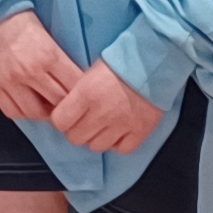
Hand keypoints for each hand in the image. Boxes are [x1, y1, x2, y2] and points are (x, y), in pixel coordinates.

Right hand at [0, 10, 79, 122]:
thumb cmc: (21, 21)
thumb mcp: (49, 35)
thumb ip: (61, 60)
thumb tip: (74, 82)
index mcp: (48, 55)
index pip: (74, 85)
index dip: (82, 92)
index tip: (84, 92)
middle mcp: (30, 72)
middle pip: (58, 102)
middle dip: (67, 104)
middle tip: (70, 102)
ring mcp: (10, 82)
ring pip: (36, 112)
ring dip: (46, 112)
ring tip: (50, 105)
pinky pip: (13, 112)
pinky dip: (24, 113)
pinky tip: (30, 105)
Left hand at [46, 62, 161, 154]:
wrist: (152, 63)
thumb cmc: (118, 63)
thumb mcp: (90, 72)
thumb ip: (77, 94)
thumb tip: (66, 111)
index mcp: (86, 95)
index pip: (59, 122)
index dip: (61, 119)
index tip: (67, 115)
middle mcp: (101, 113)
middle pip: (75, 138)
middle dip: (77, 130)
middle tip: (85, 121)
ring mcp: (121, 125)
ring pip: (96, 146)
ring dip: (97, 137)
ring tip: (104, 125)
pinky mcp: (140, 131)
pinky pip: (121, 149)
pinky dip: (118, 143)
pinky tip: (119, 132)